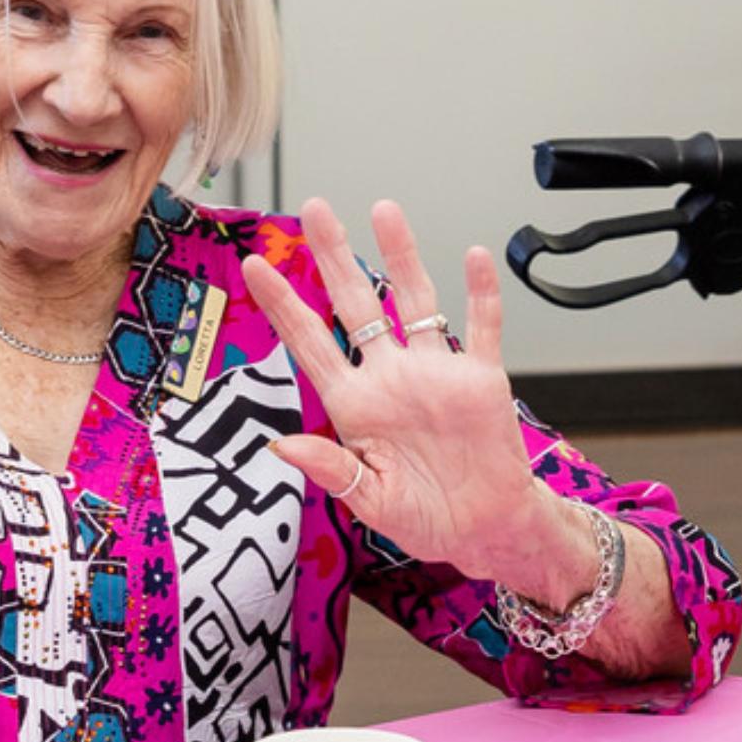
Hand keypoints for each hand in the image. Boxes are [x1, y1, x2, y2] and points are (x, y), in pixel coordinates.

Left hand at [237, 200, 562, 583]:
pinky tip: (473, 258)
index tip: (255, 267)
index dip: (284, 305)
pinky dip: (479, 294)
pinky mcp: (481, 379)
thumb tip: (282, 445)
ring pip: (414, 301)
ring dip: (402, 256)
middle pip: (357, 304)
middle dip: (334, 256)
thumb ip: (330, 469)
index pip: (310, 344)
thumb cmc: (426, 518)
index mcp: (356, 406)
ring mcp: (436, 373)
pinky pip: (480, 328)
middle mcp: (391, 378)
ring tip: (384, 211)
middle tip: (315, 211)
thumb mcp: (370, 503)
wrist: (487, 530)